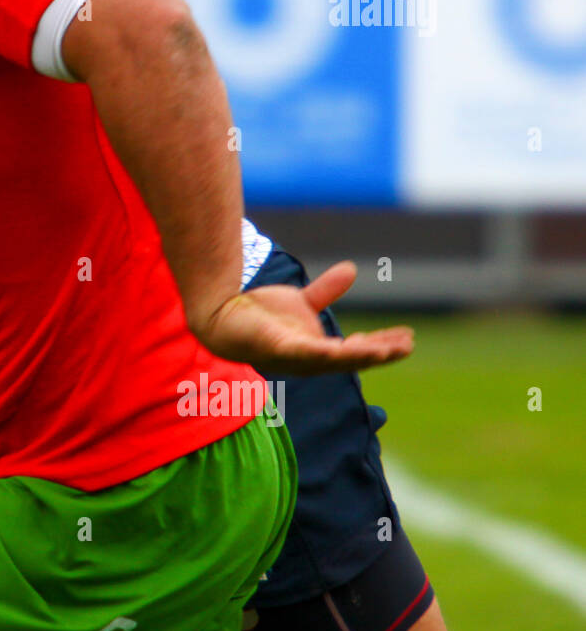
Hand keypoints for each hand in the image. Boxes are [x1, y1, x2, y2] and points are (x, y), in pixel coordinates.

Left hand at [196, 261, 412, 375]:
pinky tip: (338, 350)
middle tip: (407, 345)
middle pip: (352, 359)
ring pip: (334, 361)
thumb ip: (325, 290)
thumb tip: (351, 269)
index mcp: (319, 350)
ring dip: (360, 357)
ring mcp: (294, 357)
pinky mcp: (278, 348)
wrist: (222, 315)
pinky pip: (305, 353)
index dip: (382, 346)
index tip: (408, 338)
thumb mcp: (301, 301)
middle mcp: (310, 359)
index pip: (357, 351)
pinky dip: (323, 354)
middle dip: (381, 353)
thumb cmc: (259, 315)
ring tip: (385, 352)